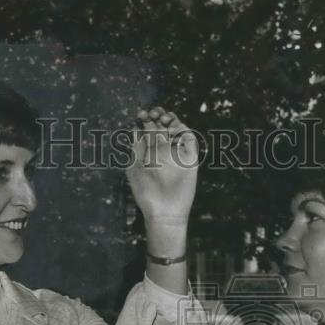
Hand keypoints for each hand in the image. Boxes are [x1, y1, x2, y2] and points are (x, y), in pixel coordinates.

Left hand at [126, 106, 197, 225]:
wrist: (163, 211)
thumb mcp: (134, 168)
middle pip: (162, 124)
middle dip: (157, 116)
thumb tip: (135, 127)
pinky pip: (188, 137)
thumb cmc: (146, 192)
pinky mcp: (190, 157)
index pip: (149, 128)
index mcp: (150, 150)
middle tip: (153, 113)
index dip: (145, 118)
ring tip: (163, 118)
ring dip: (169, 118)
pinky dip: (181, 128)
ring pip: (176, 127)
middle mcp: (164, 149)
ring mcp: (178, 152)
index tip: (141, 114)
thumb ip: (135, 148)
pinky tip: (172, 128)